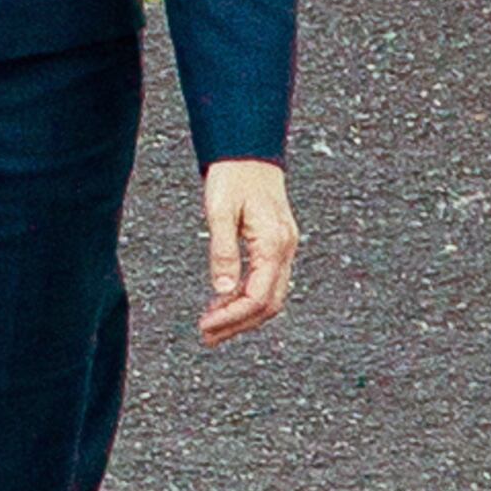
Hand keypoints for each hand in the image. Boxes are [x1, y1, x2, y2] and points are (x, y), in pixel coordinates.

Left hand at [195, 158, 297, 342]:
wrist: (249, 154)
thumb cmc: (232, 178)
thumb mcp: (219, 212)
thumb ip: (222, 251)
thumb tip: (220, 290)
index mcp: (274, 244)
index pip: (258, 297)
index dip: (232, 317)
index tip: (206, 326)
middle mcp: (285, 250)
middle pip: (268, 304)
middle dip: (238, 324)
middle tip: (207, 337)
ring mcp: (284, 249)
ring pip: (270, 296)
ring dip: (242, 314)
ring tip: (211, 326)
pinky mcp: (277, 246)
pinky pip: (266, 282)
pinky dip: (244, 296)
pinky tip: (221, 301)